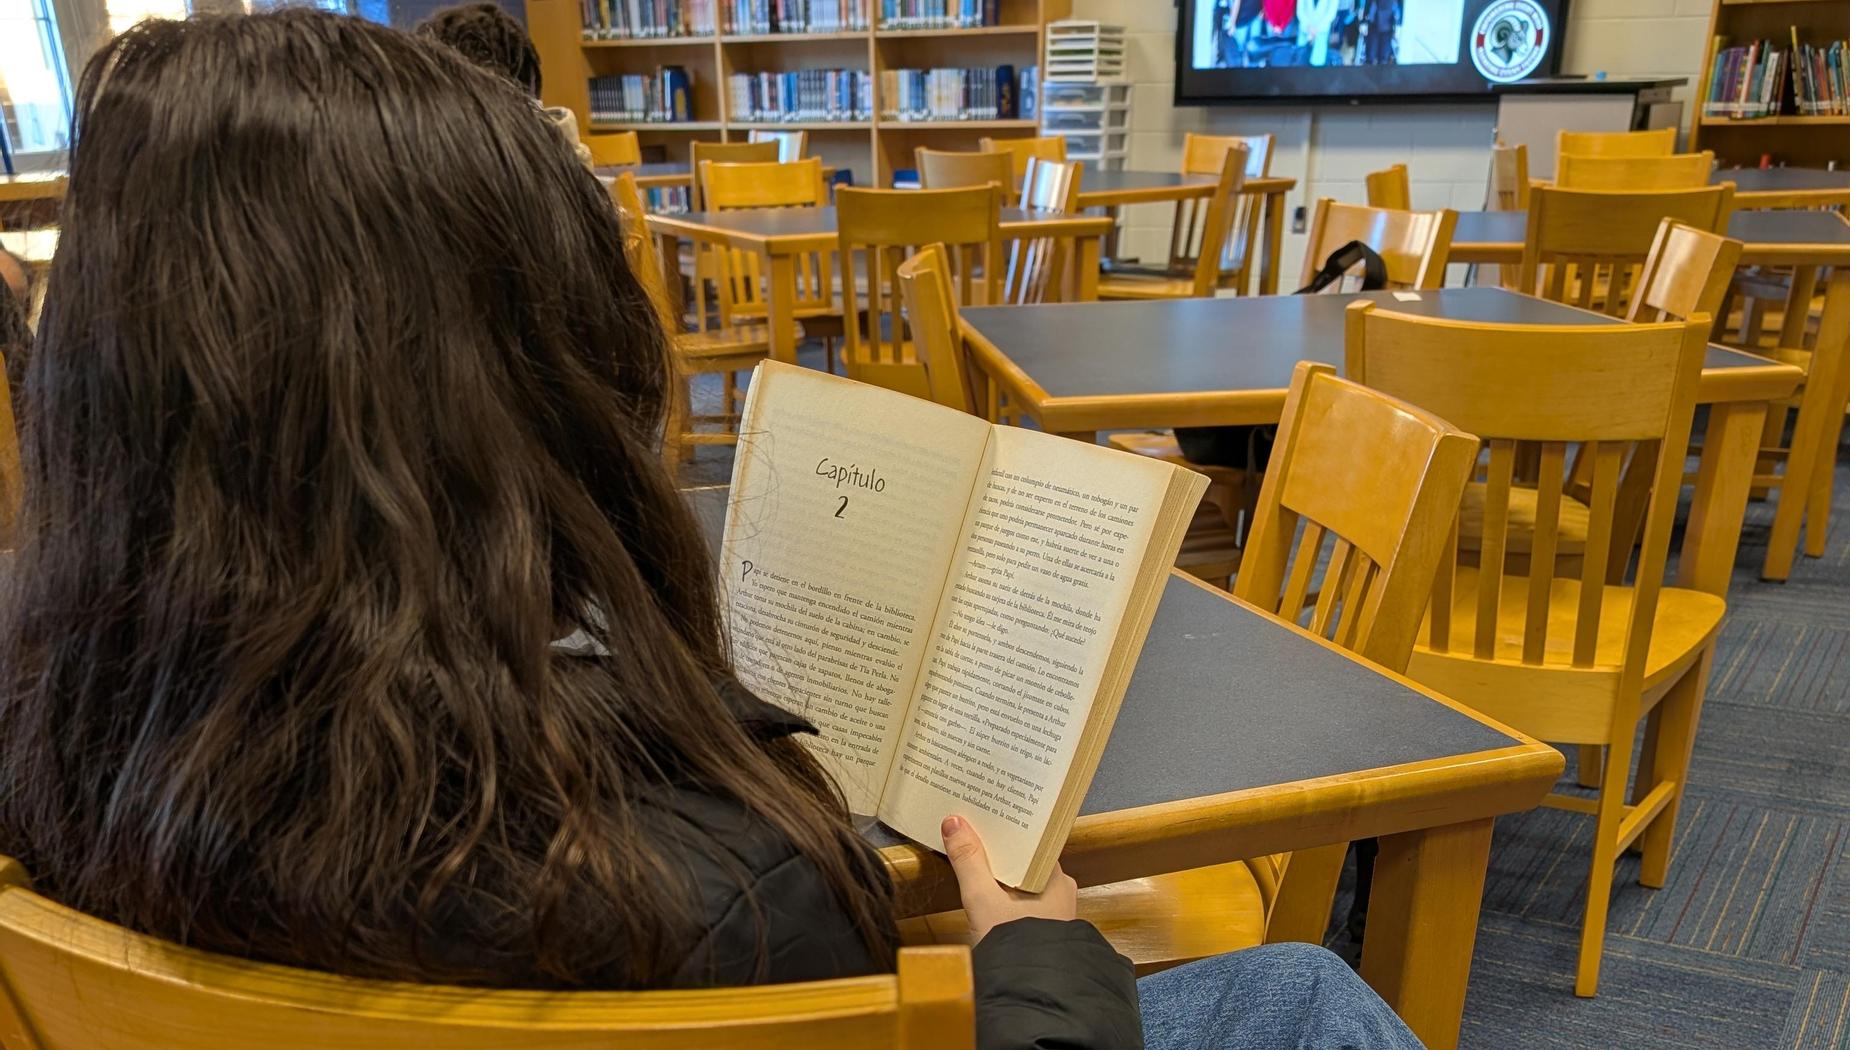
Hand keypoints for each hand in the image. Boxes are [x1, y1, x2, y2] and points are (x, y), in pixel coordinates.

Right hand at [941, 815, 1077, 942]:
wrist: (1032, 1000)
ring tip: (972, 858)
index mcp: (1055, 877)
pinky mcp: (1043, 934)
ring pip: (1023, 884)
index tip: (985, 814)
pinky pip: (1022, 904)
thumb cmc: (1016, 949)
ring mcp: (1054, 915)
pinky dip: (1004, 896)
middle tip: (971, 831)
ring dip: (1000, 874)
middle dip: (999, 850)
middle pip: (1025, 861)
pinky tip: (984, 895)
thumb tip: (954, 822)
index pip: (1031, 841)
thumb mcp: (983, 901)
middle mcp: (1061, 892)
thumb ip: (968, 861)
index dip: (1007, 827)